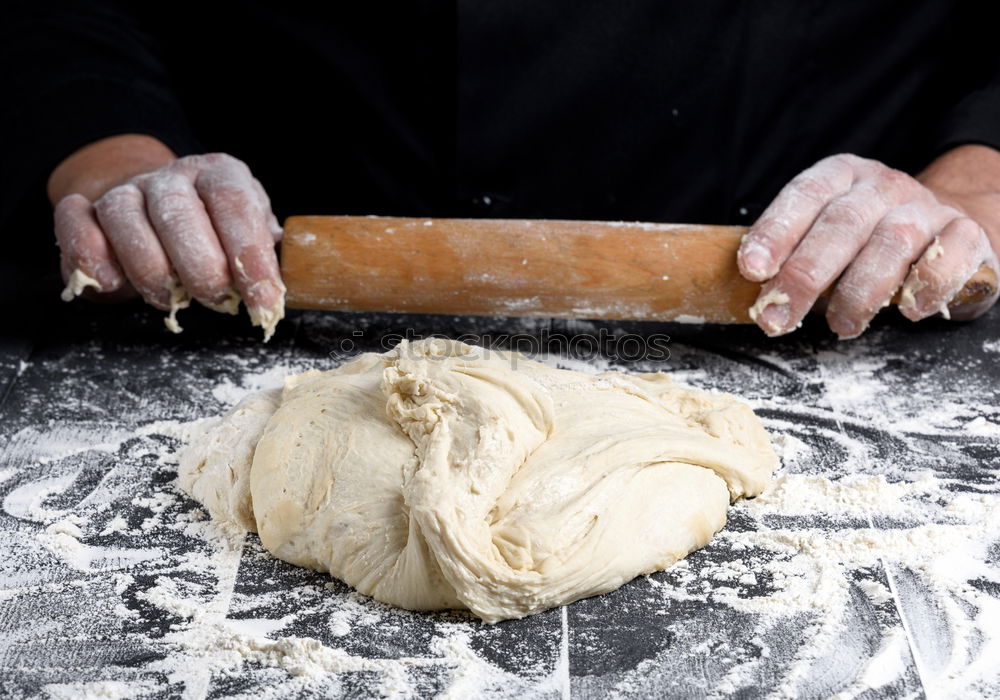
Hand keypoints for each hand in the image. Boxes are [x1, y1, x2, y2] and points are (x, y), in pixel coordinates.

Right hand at [50, 135, 283, 338]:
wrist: (162, 209)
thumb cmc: (217, 234)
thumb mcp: (252, 237)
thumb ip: (265, 255)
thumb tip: (281, 287)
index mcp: (220, 174)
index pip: (234, 204)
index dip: (250, 256)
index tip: (264, 301)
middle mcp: (173, 176)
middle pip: (178, 212)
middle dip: (201, 268)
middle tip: (217, 301)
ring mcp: (127, 190)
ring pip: (125, 217)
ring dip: (151, 269)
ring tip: (172, 299)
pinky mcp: (88, 210)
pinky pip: (75, 221)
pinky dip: (87, 252)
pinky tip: (110, 281)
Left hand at [738, 150, 999, 337]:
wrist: (946, 232)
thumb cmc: (867, 242)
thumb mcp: (826, 234)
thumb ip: (793, 255)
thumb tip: (752, 293)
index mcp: (841, 177)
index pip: (804, 196)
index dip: (775, 232)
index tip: (752, 269)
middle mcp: (882, 186)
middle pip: (840, 225)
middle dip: (804, 276)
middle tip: (777, 317)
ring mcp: (926, 207)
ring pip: (891, 241)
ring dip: (860, 290)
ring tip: (840, 325)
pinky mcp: (966, 233)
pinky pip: (950, 255)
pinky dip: (927, 285)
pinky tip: (907, 309)